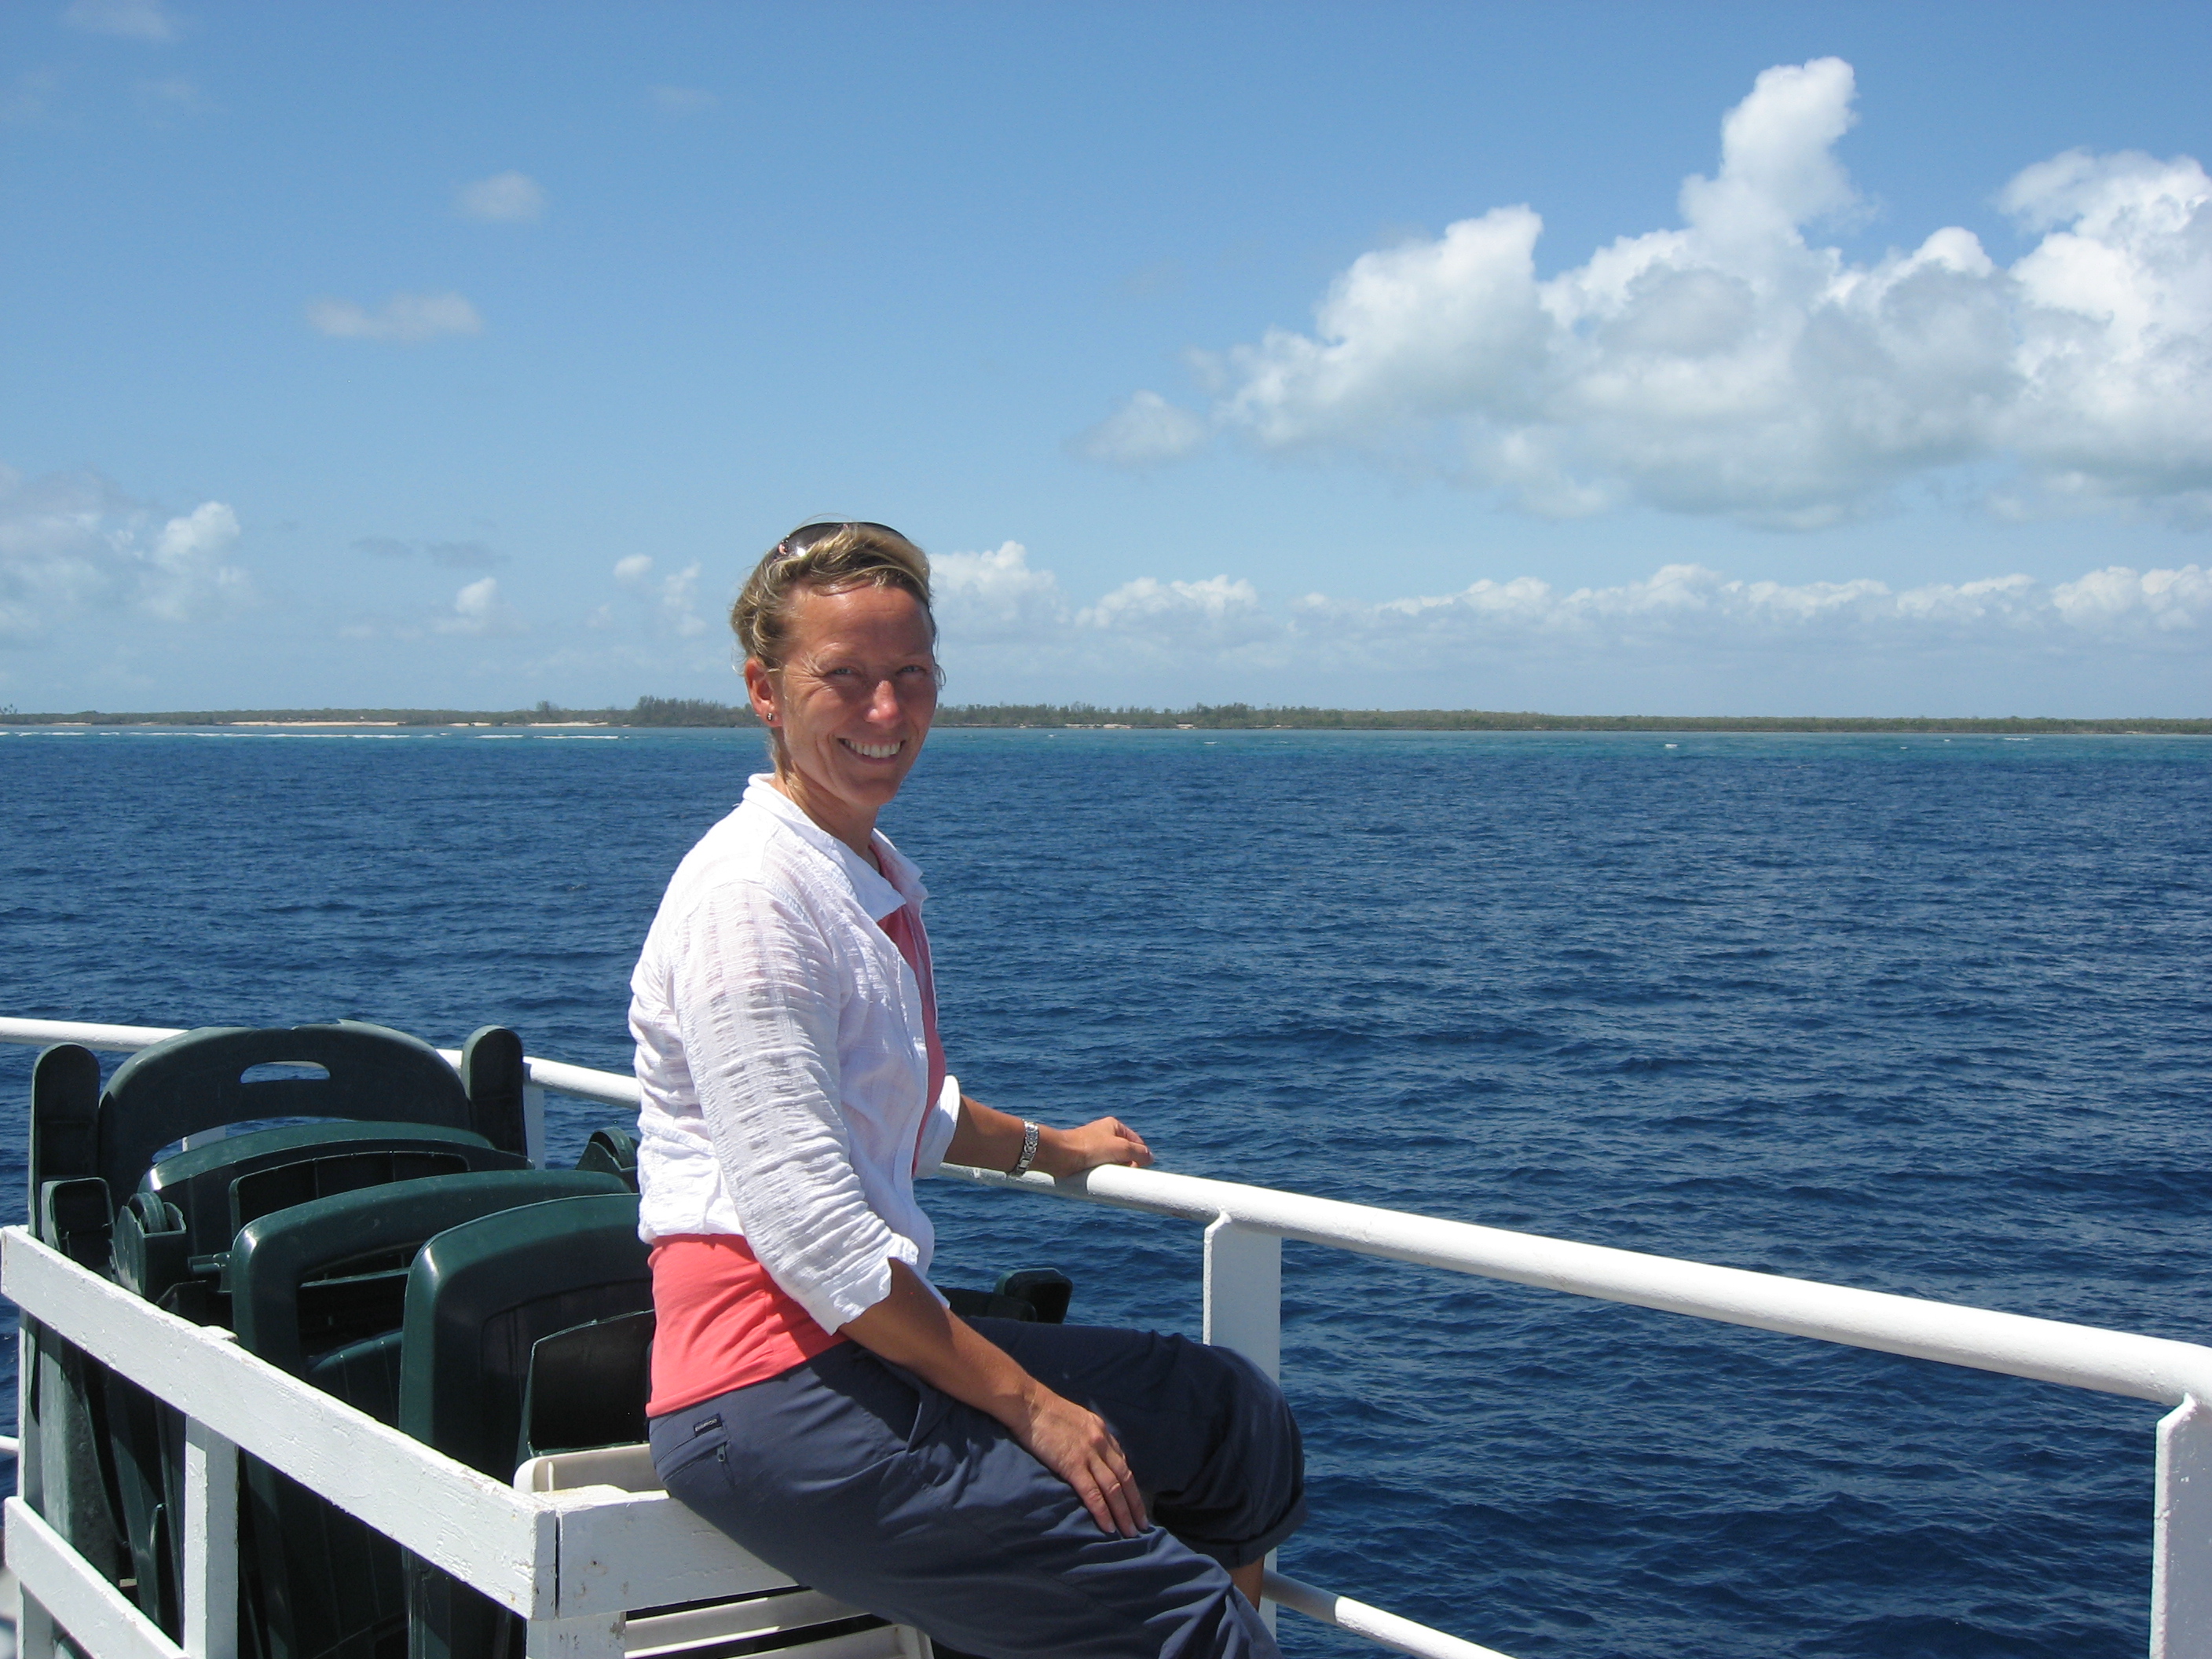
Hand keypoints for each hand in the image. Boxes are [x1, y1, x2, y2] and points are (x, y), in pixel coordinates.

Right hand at [1013, 1386, 1148, 1536]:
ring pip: (1113, 1488)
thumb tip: (1092, 1454)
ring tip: (1130, 1532)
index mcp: (1102, 1432)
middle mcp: (1102, 1443)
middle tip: (1142, 1525)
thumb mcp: (1078, 1419)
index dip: (1130, 1486)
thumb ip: (1089, 1436)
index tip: (1135, 1502)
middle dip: (1135, 1504)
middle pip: (1124, 1479)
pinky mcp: (1073, 1465)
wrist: (1030, 1404)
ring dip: (1124, 1513)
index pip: (1122, 1464)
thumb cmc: (1047, 1411)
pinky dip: (1103, 1512)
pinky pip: (1092, 1493)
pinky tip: (1108, 1527)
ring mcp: (1089, 1454)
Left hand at [1048, 1116, 1152, 1174]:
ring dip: (1116, 1171)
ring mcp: (1096, 1148)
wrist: (1061, 1154)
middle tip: (1122, 1171)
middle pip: (1127, 1154)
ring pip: (1115, 1163)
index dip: (1141, 1156)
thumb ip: (1139, 1153)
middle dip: (1128, 1164)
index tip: (1138, 1168)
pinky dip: (1105, 1174)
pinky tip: (1103, 1178)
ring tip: (1109, 1173)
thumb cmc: (1090, 1147)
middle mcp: (1105, 1135)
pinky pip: (1103, 1169)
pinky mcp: (1087, 1160)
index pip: (1137, 1142)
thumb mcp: (1121, 1147)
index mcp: (1115, 1126)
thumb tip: (1150, 1158)